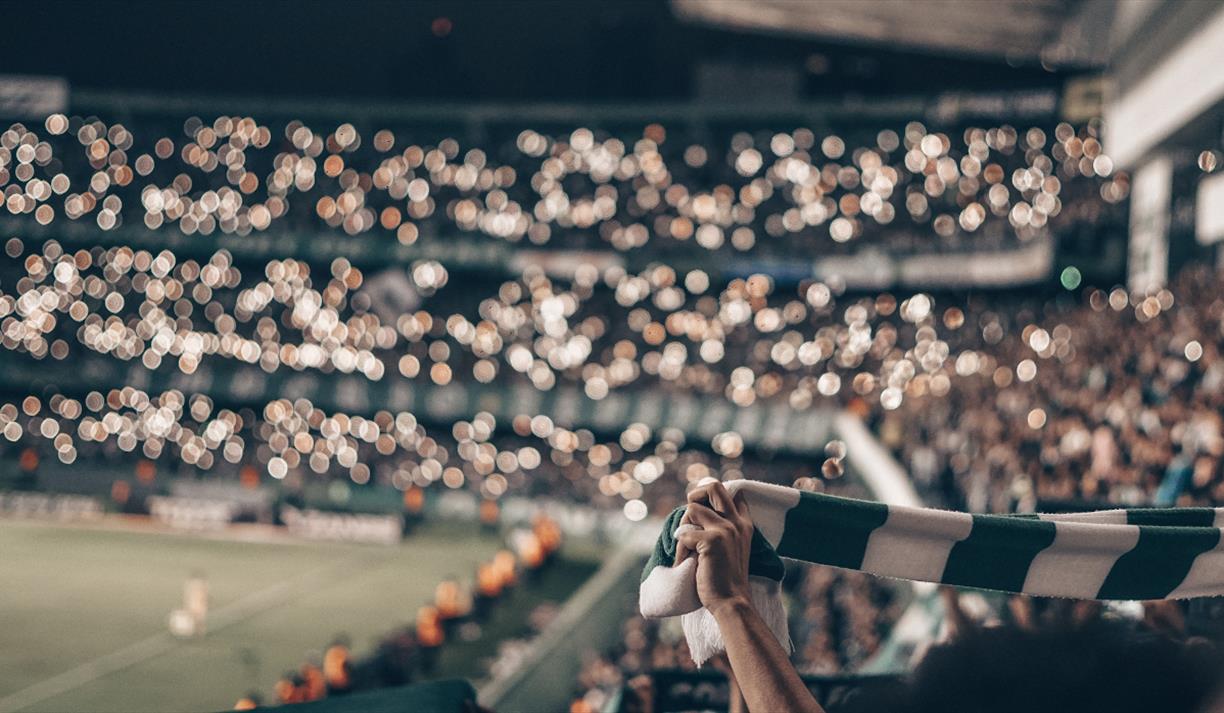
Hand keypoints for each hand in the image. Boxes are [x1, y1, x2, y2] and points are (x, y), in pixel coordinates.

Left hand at [674, 481, 753, 614]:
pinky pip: (684, 534)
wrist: (731, 602)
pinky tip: (686, 562)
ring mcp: (726, 530)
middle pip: (713, 486)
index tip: (702, 517)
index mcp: (743, 523)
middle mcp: (736, 522)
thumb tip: (695, 511)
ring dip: (684, 529)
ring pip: (692, 509)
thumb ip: (721, 528)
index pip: (731, 492)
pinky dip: (680, 549)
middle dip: (695, 496)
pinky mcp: (713, 541)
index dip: (711, 498)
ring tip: (688, 550)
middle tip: (690, 519)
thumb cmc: (725, 578)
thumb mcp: (730, 547)